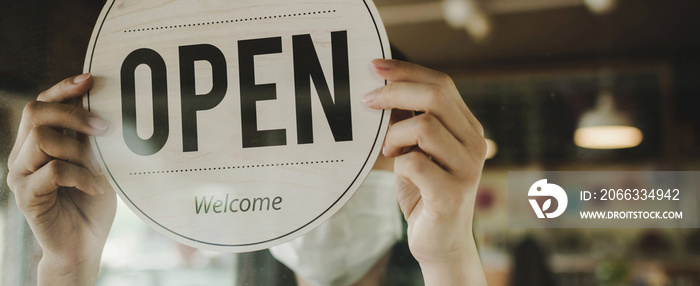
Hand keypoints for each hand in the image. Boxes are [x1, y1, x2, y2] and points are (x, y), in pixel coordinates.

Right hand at [6, 74, 115, 284]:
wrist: (84, 244)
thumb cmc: (92, 201)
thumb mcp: (96, 161)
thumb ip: (91, 137)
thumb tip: (105, 101)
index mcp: (37, 142)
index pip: (40, 104)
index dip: (62, 88)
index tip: (91, 79)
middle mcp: (22, 155)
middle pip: (35, 112)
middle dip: (73, 113)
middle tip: (105, 128)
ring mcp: (21, 175)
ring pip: (43, 139)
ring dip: (80, 150)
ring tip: (101, 168)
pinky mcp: (26, 196)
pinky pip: (54, 171)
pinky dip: (82, 176)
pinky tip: (97, 187)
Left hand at [363, 59, 486, 284]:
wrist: (441, 243)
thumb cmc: (424, 192)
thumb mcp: (415, 149)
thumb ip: (407, 119)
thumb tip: (381, 85)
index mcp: (468, 128)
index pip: (441, 84)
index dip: (406, 71)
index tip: (374, 66)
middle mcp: (475, 144)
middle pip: (436, 96)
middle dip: (394, 92)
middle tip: (366, 101)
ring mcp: (467, 169)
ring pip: (424, 126)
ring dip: (394, 135)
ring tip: (390, 151)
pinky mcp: (451, 194)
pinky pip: (413, 162)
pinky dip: (397, 163)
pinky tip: (399, 172)